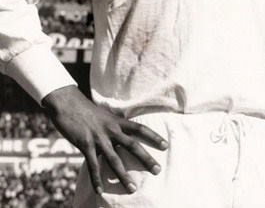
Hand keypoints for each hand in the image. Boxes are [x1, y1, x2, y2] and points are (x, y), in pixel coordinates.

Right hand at [42, 86, 167, 194]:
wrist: (67, 104)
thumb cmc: (88, 110)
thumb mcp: (107, 115)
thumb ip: (116, 125)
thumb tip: (125, 134)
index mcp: (118, 122)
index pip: (141, 129)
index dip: (154, 137)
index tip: (165, 146)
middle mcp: (111, 130)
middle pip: (133, 146)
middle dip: (146, 159)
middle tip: (158, 170)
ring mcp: (98, 139)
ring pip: (114, 160)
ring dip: (123, 176)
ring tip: (132, 188)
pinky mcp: (85, 145)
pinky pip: (93, 166)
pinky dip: (96, 179)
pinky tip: (100, 191)